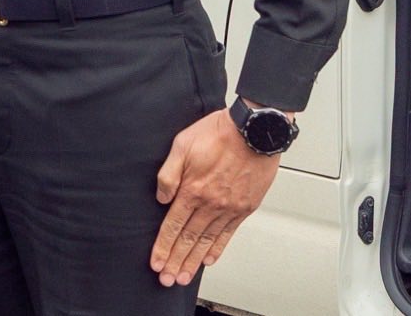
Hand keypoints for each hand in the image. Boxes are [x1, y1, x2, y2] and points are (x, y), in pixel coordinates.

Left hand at [150, 107, 280, 286]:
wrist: (254, 131)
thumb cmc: (218, 132)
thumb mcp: (182, 144)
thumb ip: (169, 173)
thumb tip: (161, 198)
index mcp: (192, 189)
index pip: (172, 225)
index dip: (163, 246)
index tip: (156, 262)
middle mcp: (210, 204)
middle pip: (188, 239)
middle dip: (176, 261)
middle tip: (167, 279)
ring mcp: (229, 208)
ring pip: (207, 241)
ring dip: (194, 261)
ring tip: (184, 276)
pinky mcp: (244, 207)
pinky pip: (228, 233)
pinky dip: (218, 248)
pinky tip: (209, 259)